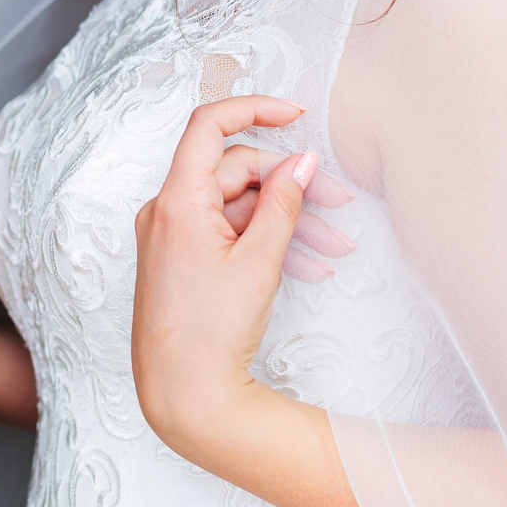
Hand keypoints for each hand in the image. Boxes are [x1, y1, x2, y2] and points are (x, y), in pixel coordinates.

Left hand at [132, 96, 315, 464]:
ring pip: (238, 207)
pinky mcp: (181, 259)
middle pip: (236, 171)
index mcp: (177, 201)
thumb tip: (302, 161)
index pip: (210, 126)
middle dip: (291, 185)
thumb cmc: (211, 334)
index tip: (297, 112)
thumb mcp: (259, 262)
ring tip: (336, 247)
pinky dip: (265, 241)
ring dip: (287, 220)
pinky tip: (310, 265)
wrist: (183, 397)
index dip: (255, 109)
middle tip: (340, 204)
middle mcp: (166, 211)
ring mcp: (171, 236)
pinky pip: (227, 233)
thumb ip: (284, 204)